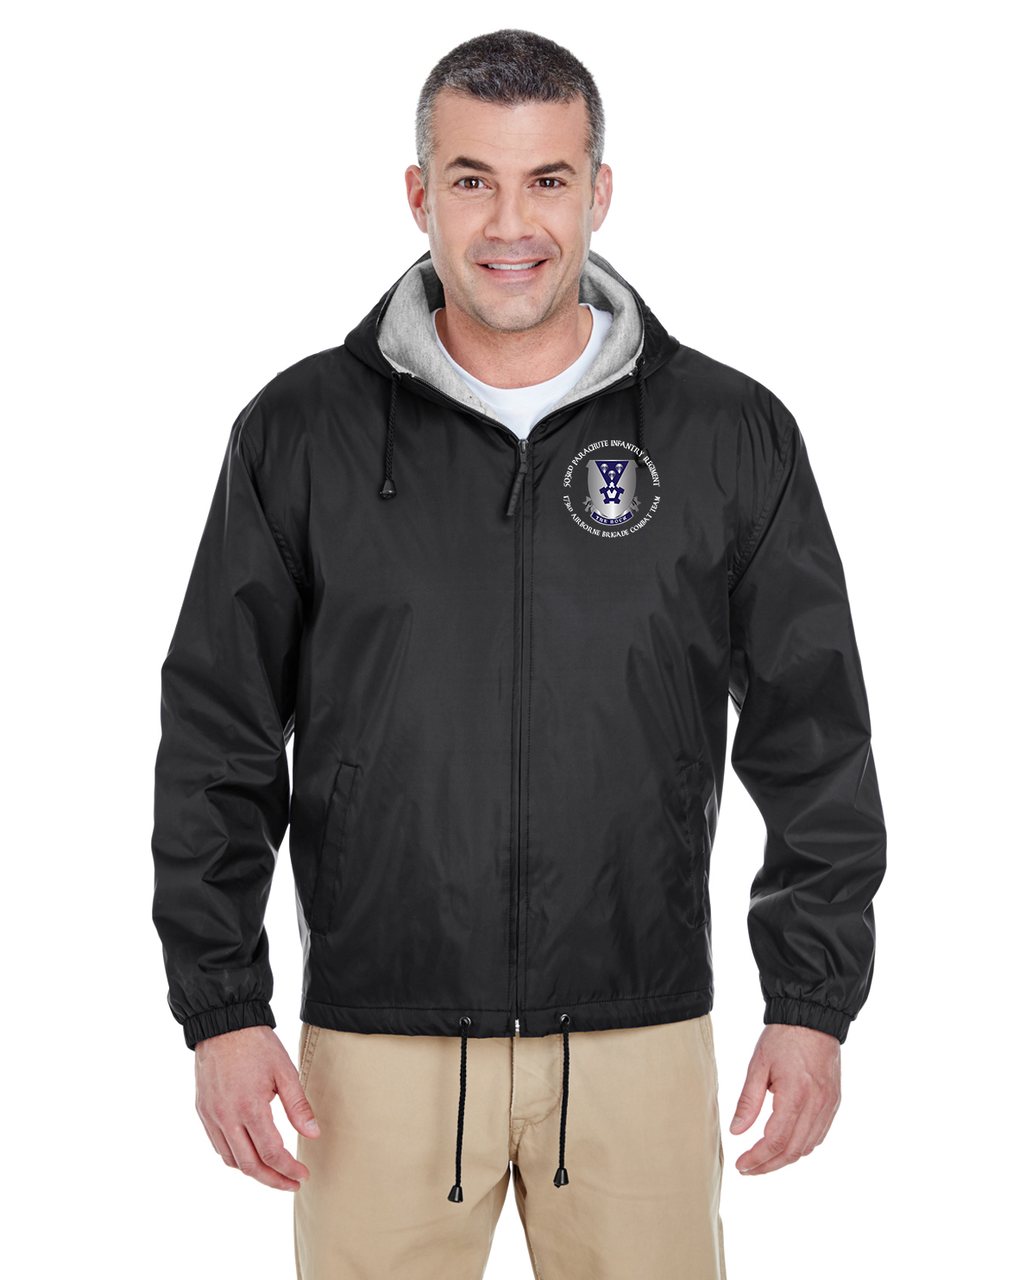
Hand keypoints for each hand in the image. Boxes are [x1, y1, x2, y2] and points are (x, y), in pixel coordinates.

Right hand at [194, 1024, 320, 1190]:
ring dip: (253, 1172)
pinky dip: (235, 1158)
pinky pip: (218, 1146)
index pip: (271, 1154)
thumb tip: (313, 1134)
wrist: (223, 1025)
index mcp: (249, 1108)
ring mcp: (211, 1117)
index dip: (289, 1169)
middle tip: (292, 1183)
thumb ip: (298, 1106)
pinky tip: (250, 1154)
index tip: (303, 1174)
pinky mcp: (203, 1112)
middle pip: (249, 1166)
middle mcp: (226, 1117)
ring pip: (231, 1161)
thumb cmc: (257, 1045)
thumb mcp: (285, 1071)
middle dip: (273, 1180)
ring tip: (274, 1172)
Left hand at [729, 1023, 840, 1174]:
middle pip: (793, 1151)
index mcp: (795, 1095)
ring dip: (785, 1158)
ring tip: (763, 1159)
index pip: (775, 1140)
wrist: (813, 1018)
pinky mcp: (834, 1102)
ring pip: (807, 1147)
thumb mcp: (758, 1065)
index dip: (757, 1158)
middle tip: (749, 1169)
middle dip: (769, 1165)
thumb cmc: (783, 1038)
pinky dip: (801, 1145)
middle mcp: (816, 1105)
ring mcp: (828, 1105)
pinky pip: (818, 1135)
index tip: (741, 1164)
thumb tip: (736, 1131)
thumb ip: (748, 1100)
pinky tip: (785, 1144)